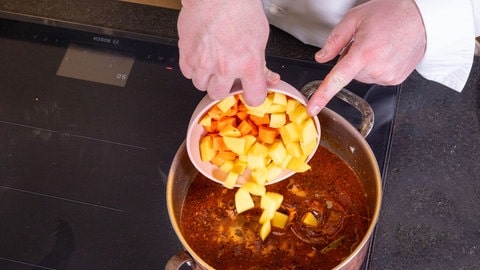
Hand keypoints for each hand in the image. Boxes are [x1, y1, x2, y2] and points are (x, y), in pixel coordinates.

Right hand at [178, 0, 279, 105]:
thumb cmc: (240, 9)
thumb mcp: (261, 37)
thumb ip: (262, 63)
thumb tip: (269, 79)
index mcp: (248, 64)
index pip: (254, 98)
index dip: (252, 96)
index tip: (250, 92)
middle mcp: (225, 67)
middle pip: (219, 94)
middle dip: (222, 86)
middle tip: (225, 73)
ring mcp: (203, 62)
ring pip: (201, 85)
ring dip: (206, 77)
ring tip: (211, 61)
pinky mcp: (186, 53)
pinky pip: (187, 72)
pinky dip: (192, 67)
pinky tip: (200, 55)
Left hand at [307, 0, 425, 115]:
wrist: (422, 17)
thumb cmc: (391, 13)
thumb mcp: (355, 18)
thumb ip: (334, 40)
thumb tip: (321, 58)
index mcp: (364, 53)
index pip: (337, 79)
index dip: (322, 96)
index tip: (313, 108)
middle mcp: (377, 68)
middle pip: (350, 74)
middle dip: (352, 59)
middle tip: (366, 42)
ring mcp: (388, 76)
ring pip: (362, 76)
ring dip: (365, 64)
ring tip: (379, 46)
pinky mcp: (395, 80)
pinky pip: (375, 78)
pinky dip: (376, 67)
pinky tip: (386, 53)